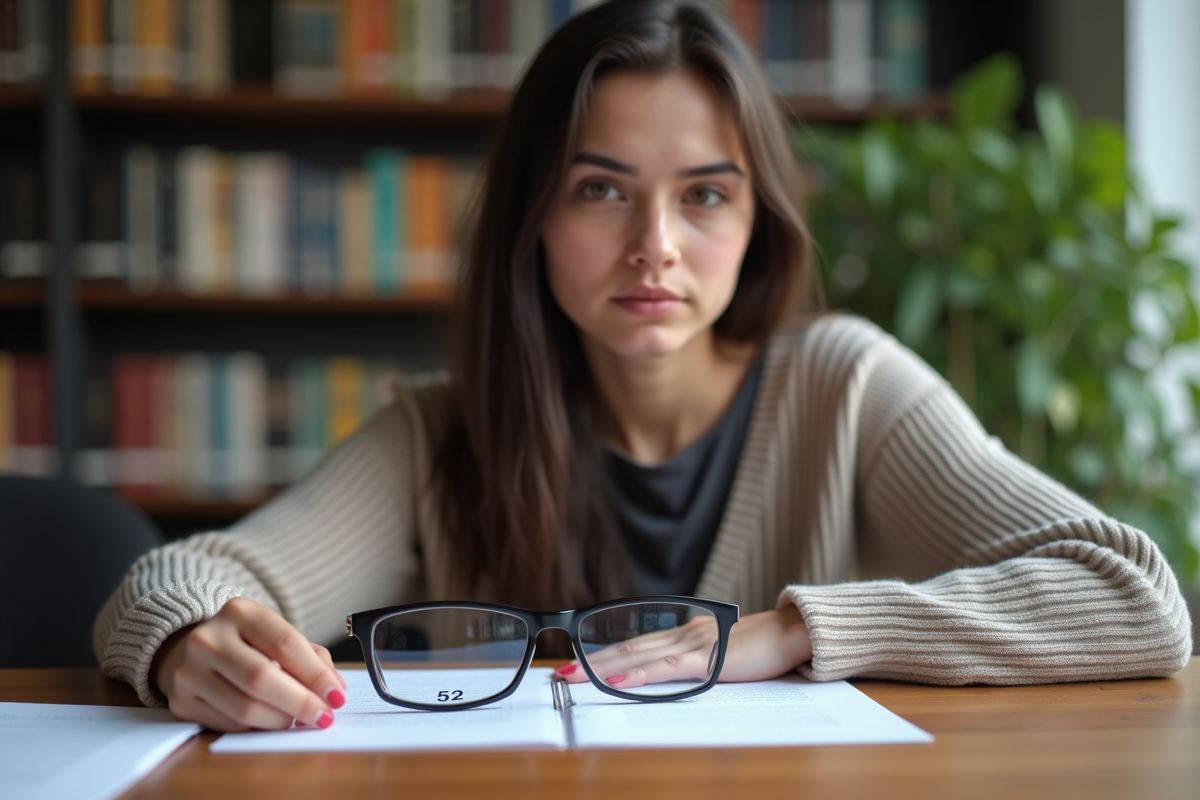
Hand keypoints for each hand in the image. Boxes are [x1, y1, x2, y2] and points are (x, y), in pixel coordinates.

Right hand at [152, 597, 347, 731]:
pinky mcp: (181, 701)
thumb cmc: (247, 643)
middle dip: (300, 702)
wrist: (188, 648)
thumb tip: (335, 689)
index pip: (285, 643)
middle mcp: (208, 638)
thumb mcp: (276, 635)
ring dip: (281, 719)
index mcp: (240, 612)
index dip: (315, 674)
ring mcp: (189, 670)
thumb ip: (311, 657)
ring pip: (244, 707)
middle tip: (324, 717)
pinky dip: (257, 727)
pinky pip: (228, 724)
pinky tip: (270, 721)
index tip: (337, 695)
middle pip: (262, 677)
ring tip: (298, 719)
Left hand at [556, 604, 812, 688]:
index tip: (577, 666)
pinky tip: (618, 680)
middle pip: (627, 647)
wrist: (794, 632)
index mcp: (685, 633)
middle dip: (591, 661)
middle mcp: (683, 633)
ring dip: (603, 667)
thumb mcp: (722, 655)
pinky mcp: (708, 659)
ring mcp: (694, 644)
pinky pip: (666, 669)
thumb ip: (698, 663)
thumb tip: (674, 677)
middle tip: (560, 673)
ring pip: (638, 655)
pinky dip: (639, 674)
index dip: (604, 655)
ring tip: (574, 677)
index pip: (636, 644)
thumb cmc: (764, 647)